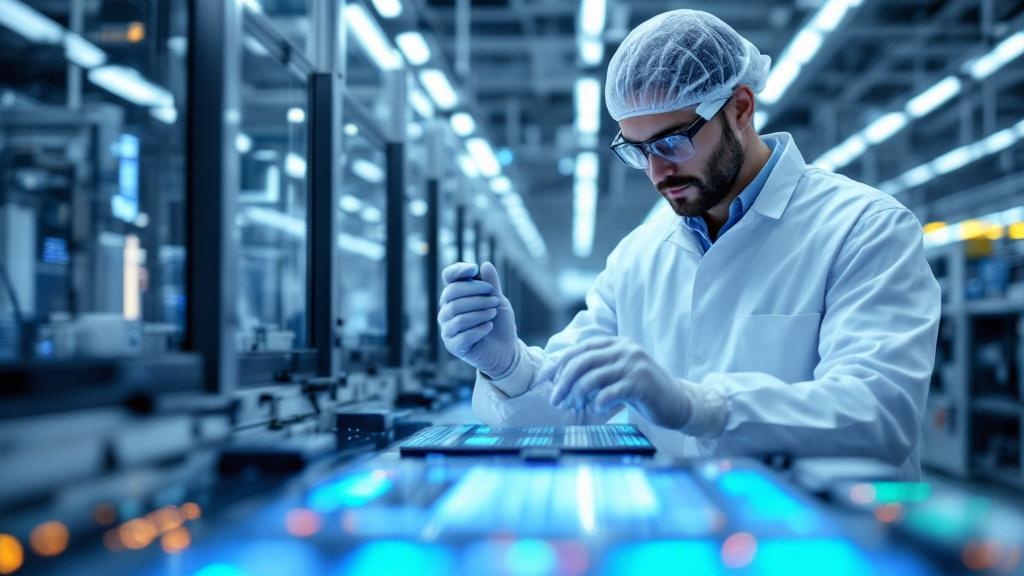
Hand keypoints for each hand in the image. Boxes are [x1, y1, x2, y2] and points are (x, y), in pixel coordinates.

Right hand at [438, 261, 518, 377]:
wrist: (506, 350)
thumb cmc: (499, 323)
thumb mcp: (498, 300)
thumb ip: (492, 285)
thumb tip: (485, 264)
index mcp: (456, 296)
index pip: (448, 277)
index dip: (458, 270)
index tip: (474, 269)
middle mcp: (447, 310)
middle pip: (451, 294)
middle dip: (476, 294)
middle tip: (495, 299)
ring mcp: (447, 328)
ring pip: (458, 314)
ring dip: (480, 312)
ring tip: (493, 314)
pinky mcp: (453, 345)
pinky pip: (462, 334)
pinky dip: (479, 329)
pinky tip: (488, 328)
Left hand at [540, 336, 692, 428]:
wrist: (679, 401)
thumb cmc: (643, 391)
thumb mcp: (619, 373)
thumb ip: (596, 370)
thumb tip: (560, 380)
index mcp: (616, 343)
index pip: (579, 350)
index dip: (559, 365)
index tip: (545, 381)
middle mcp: (624, 349)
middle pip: (582, 362)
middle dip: (563, 382)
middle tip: (555, 400)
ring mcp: (634, 364)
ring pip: (592, 378)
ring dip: (578, 395)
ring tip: (575, 408)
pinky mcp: (641, 382)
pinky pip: (609, 392)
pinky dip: (599, 403)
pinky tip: (598, 409)